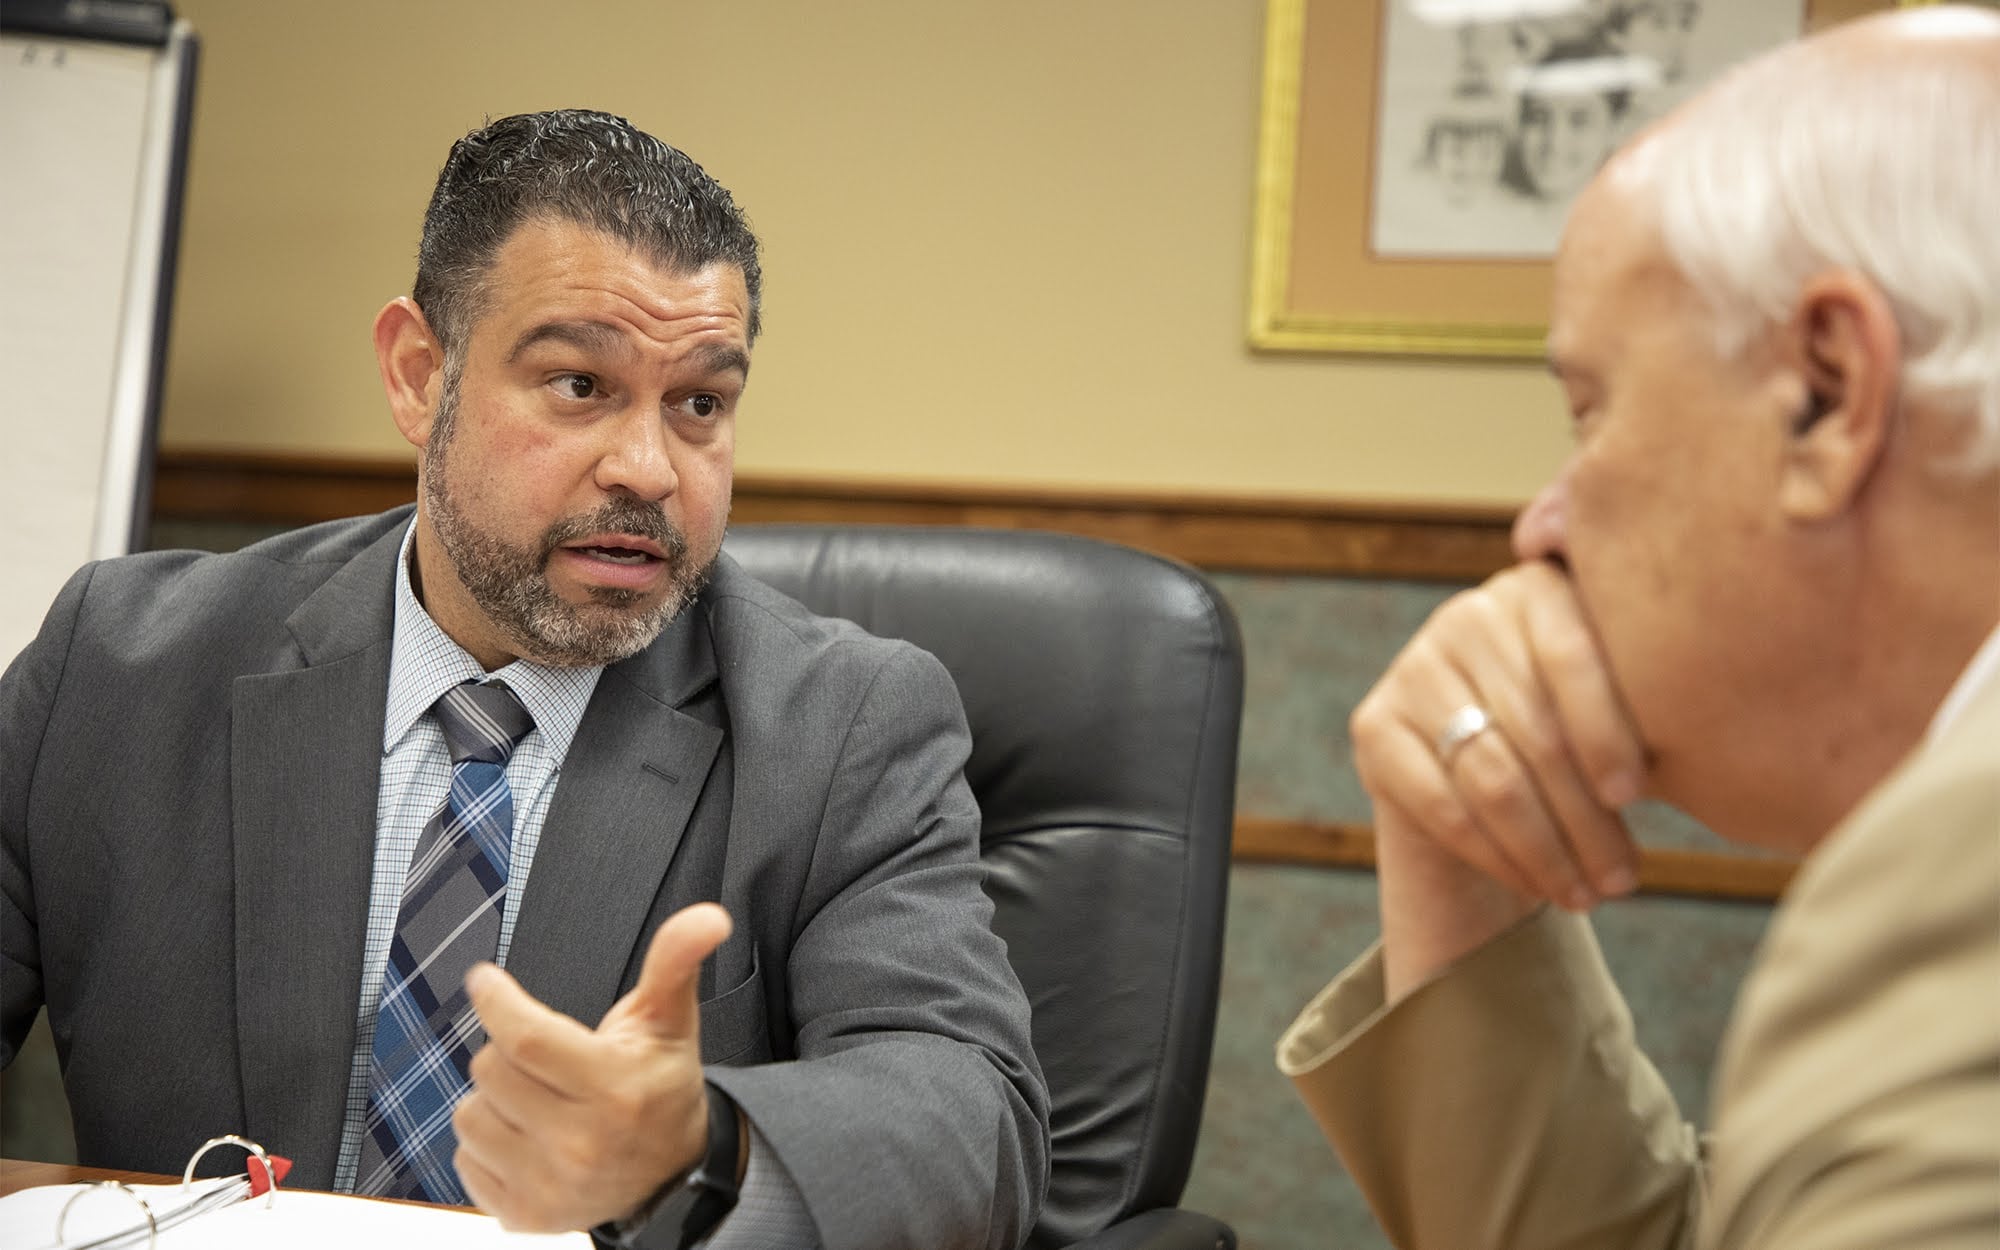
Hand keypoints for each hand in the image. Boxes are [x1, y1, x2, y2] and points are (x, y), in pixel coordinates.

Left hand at [454, 903, 732, 1231]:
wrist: (672, 1176)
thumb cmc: (662, 1087)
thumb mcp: (670, 1020)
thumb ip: (677, 960)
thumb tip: (710, 918)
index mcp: (614, 1088)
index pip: (525, 1038)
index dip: (496, 1001)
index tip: (485, 981)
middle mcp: (581, 1143)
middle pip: (490, 1070)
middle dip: (506, 1051)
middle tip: (541, 1056)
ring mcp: (550, 1185)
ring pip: (468, 1115)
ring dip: (493, 1099)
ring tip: (536, 1100)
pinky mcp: (525, 1216)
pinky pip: (464, 1160)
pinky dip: (487, 1145)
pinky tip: (527, 1138)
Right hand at [1348, 563, 1645, 992]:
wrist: (1483, 774)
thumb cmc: (1586, 740)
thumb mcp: (1624, 710)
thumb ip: (1659, 698)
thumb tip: (1744, 729)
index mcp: (1536, 588)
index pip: (1571, 654)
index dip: (1607, 730)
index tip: (1637, 795)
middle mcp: (1465, 616)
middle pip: (1535, 728)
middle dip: (1585, 816)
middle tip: (1625, 878)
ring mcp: (1413, 669)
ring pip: (1493, 775)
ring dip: (1549, 848)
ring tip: (1593, 892)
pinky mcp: (1373, 726)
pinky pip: (1443, 804)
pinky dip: (1498, 856)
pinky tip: (1539, 887)